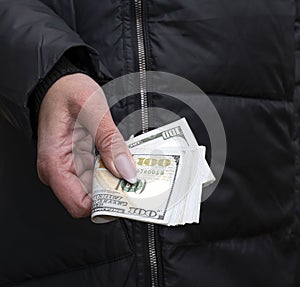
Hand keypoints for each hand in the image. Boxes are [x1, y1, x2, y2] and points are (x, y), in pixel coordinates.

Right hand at [37, 73, 135, 217]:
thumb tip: (126, 171)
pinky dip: (111, 173)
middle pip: (89, 201)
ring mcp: (68, 168)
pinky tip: (123, 163)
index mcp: (55, 163)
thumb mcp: (91, 109)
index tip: (127, 195)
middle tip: (137, 182)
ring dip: (115, 184)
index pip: (79, 204)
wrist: (58, 84)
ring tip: (133, 171)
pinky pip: (96, 177)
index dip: (105, 205)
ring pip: (95, 190)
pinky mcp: (77, 163)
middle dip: (115, 194)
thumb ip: (109, 141)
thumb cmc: (66, 91)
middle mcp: (58, 171)